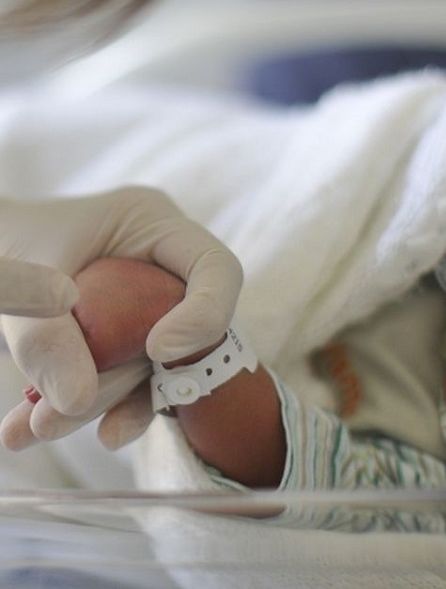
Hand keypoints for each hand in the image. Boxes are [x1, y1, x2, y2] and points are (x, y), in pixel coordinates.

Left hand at [0, 187, 241, 418]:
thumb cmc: (9, 234)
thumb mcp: (19, 271)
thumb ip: (46, 334)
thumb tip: (75, 403)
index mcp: (156, 225)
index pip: (215, 268)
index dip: (204, 314)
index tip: (157, 350)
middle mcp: (164, 269)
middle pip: (185, 334)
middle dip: (129, 384)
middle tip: (62, 416)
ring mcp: (150, 308)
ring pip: (150, 370)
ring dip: (97, 406)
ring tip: (35, 429)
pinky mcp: (129, 343)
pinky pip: (123, 383)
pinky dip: (80, 408)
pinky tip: (32, 429)